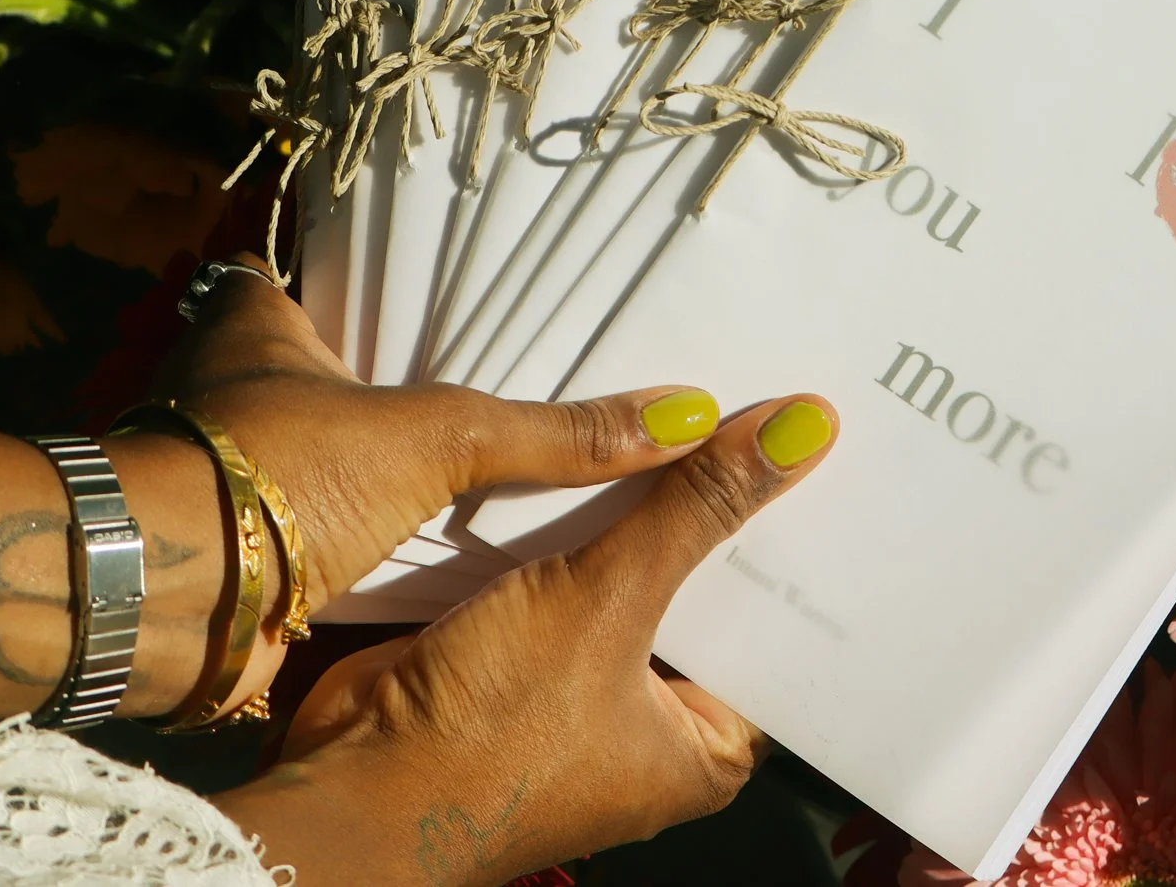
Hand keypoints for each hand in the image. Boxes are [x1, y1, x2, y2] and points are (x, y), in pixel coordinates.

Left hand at [0, 251, 740, 725]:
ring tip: (468, 469)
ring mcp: (221, 480)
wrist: (168, 600)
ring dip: (363, 472)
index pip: (281, 277)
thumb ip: (554, 434)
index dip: (329, 282)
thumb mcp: (439, 436)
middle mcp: (221, 395)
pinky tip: (428, 554)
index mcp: (250, 328)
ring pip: (306, 460)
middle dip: (371, 385)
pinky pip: (311, 540)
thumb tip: (685, 414)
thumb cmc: (278, 473)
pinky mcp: (234, 557)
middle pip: (304, 374)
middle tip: (467, 387)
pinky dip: (357, 546)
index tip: (400, 288)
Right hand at [212, 394, 839, 885]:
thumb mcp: (609, 601)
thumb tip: (807, 426)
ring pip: (641, 572)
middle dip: (725, 512)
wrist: (346, 778)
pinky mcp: (528, 650)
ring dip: (653, 503)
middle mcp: (659, 723)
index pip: (784, 631)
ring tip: (707, 398)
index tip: (829, 453)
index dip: (803, 545)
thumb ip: (698, 509)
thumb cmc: (491, 728)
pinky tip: (613, 436)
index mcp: (710, 746)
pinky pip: (578, 567)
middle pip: (713, 593)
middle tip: (772, 402)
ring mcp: (588, 686)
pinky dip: (588, 516)